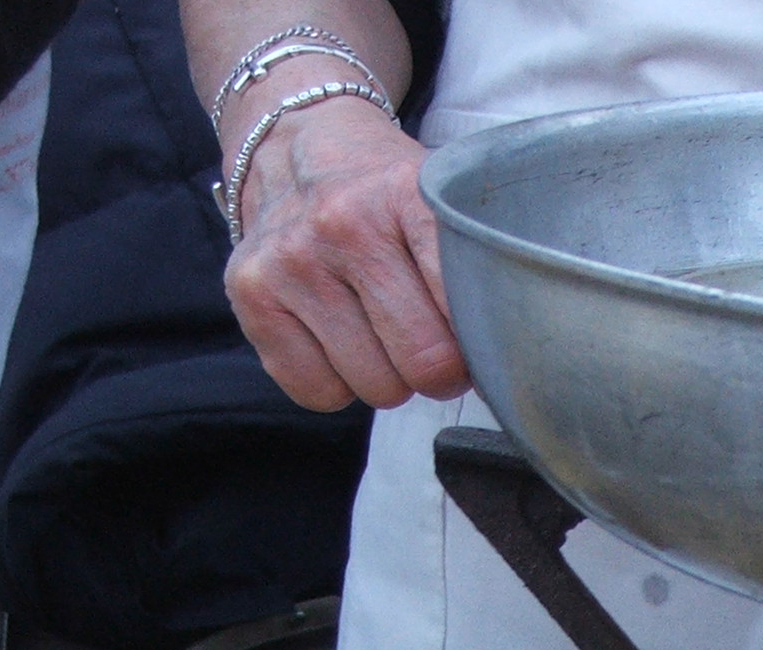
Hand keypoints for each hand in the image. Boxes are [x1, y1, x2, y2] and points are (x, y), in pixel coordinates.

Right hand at [223, 96, 469, 410]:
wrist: (301, 144)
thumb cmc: (390, 193)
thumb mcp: (447, 202)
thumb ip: (482, 269)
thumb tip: (513, 365)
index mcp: (408, 197)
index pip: (468, 310)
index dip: (486, 344)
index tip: (482, 336)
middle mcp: (342, 225)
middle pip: (426, 363)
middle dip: (443, 371)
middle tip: (437, 346)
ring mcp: (290, 260)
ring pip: (376, 387)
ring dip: (391, 378)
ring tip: (384, 333)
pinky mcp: (250, 293)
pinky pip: (318, 393)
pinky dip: (337, 384)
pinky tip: (340, 339)